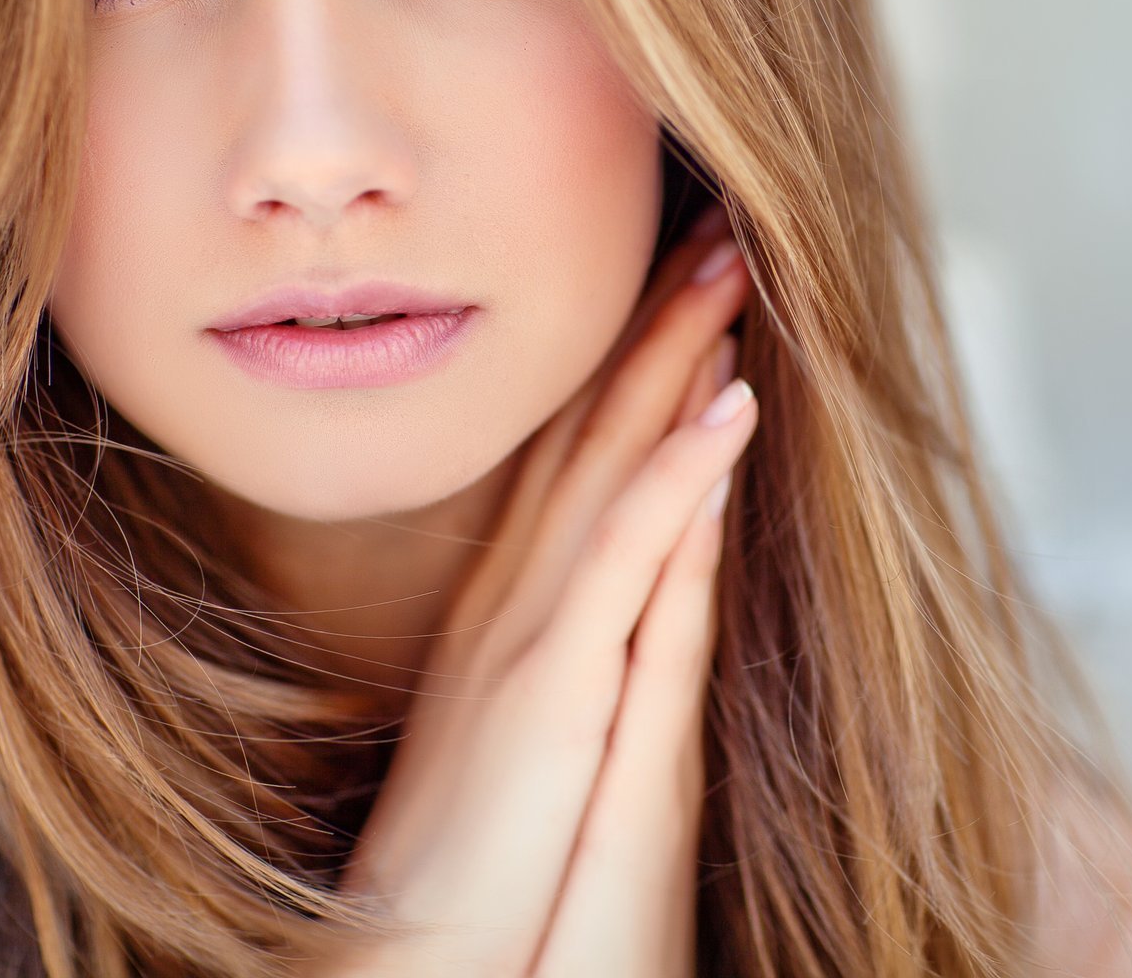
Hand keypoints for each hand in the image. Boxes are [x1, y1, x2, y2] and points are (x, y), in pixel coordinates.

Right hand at [311, 207, 756, 977]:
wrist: (400, 958)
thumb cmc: (468, 868)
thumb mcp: (522, 739)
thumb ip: (563, 663)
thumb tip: (611, 607)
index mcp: (513, 613)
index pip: (576, 458)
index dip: (627, 363)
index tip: (680, 283)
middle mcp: (517, 601)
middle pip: (593, 432)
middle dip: (655, 324)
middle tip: (716, 226)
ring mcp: (530, 637)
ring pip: (612, 466)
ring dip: (673, 359)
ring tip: (731, 264)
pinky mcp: (551, 689)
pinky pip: (624, 557)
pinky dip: (679, 476)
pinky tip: (732, 405)